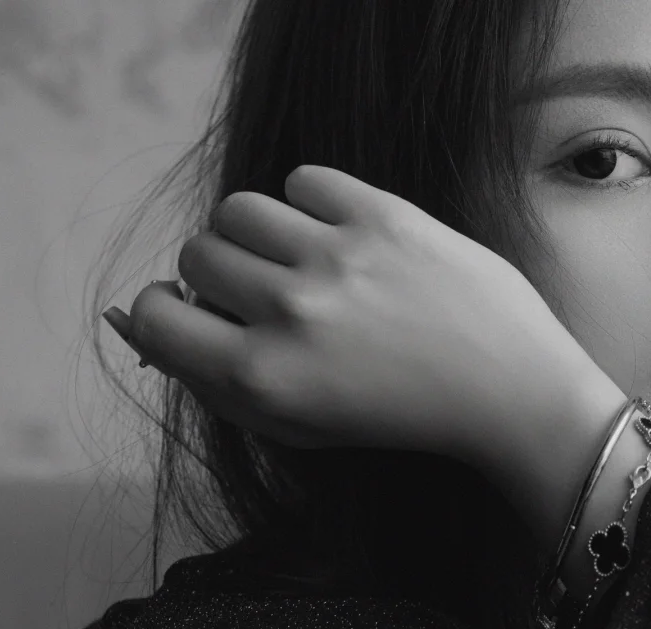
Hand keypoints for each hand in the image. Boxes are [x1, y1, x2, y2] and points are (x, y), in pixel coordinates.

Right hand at [101, 166, 603, 475]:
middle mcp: (290, 315)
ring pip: (240, 209)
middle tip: (267, 295)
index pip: (159, 317)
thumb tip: (144, 323)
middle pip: (198, 256)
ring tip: (301, 260)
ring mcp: (335, 259)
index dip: (171, 314)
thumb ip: (218, 383)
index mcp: (264, 379)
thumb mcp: (301, 425)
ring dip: (259, 233)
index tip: (200, 318)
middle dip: (221, 275)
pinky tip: (344, 241)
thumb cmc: (398, 416)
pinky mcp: (381, 216)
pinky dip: (312, 204)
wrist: (506, 394)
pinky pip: (303, 180)